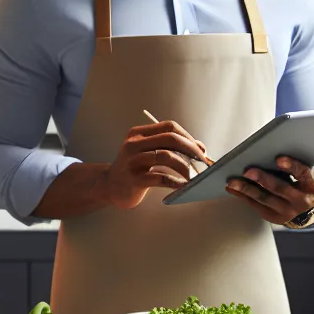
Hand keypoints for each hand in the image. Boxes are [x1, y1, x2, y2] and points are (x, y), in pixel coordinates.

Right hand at [95, 121, 209, 209]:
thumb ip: (170, 148)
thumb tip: (200, 147)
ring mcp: (132, 161)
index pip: (169, 127)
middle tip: (202, 161)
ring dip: (185, 166)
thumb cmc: (134, 169)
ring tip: (193, 176)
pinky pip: (160, 177)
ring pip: (166, 156)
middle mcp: (133, 144)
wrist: (110, 187)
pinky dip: (175, 181)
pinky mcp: (134, 179)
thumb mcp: (148, 153)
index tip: (200, 149)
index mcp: (138, 134)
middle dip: (190, 149)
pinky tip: (182, 185)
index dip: (188, 136)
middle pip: (169, 138)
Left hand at [226, 156, 313, 225]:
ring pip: (265, 199)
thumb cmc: (303, 182)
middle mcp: (304, 201)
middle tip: (248, 171)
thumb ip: (292, 165)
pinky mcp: (276, 218)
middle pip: (280, 188)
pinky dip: (243, 196)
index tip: (279, 159)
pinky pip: (256, 205)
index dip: (292, 166)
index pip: (304, 174)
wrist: (310, 207)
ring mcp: (289, 212)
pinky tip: (233, 188)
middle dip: (262, 179)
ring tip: (232, 181)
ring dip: (246, 189)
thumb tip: (266, 152)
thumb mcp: (305, 173)